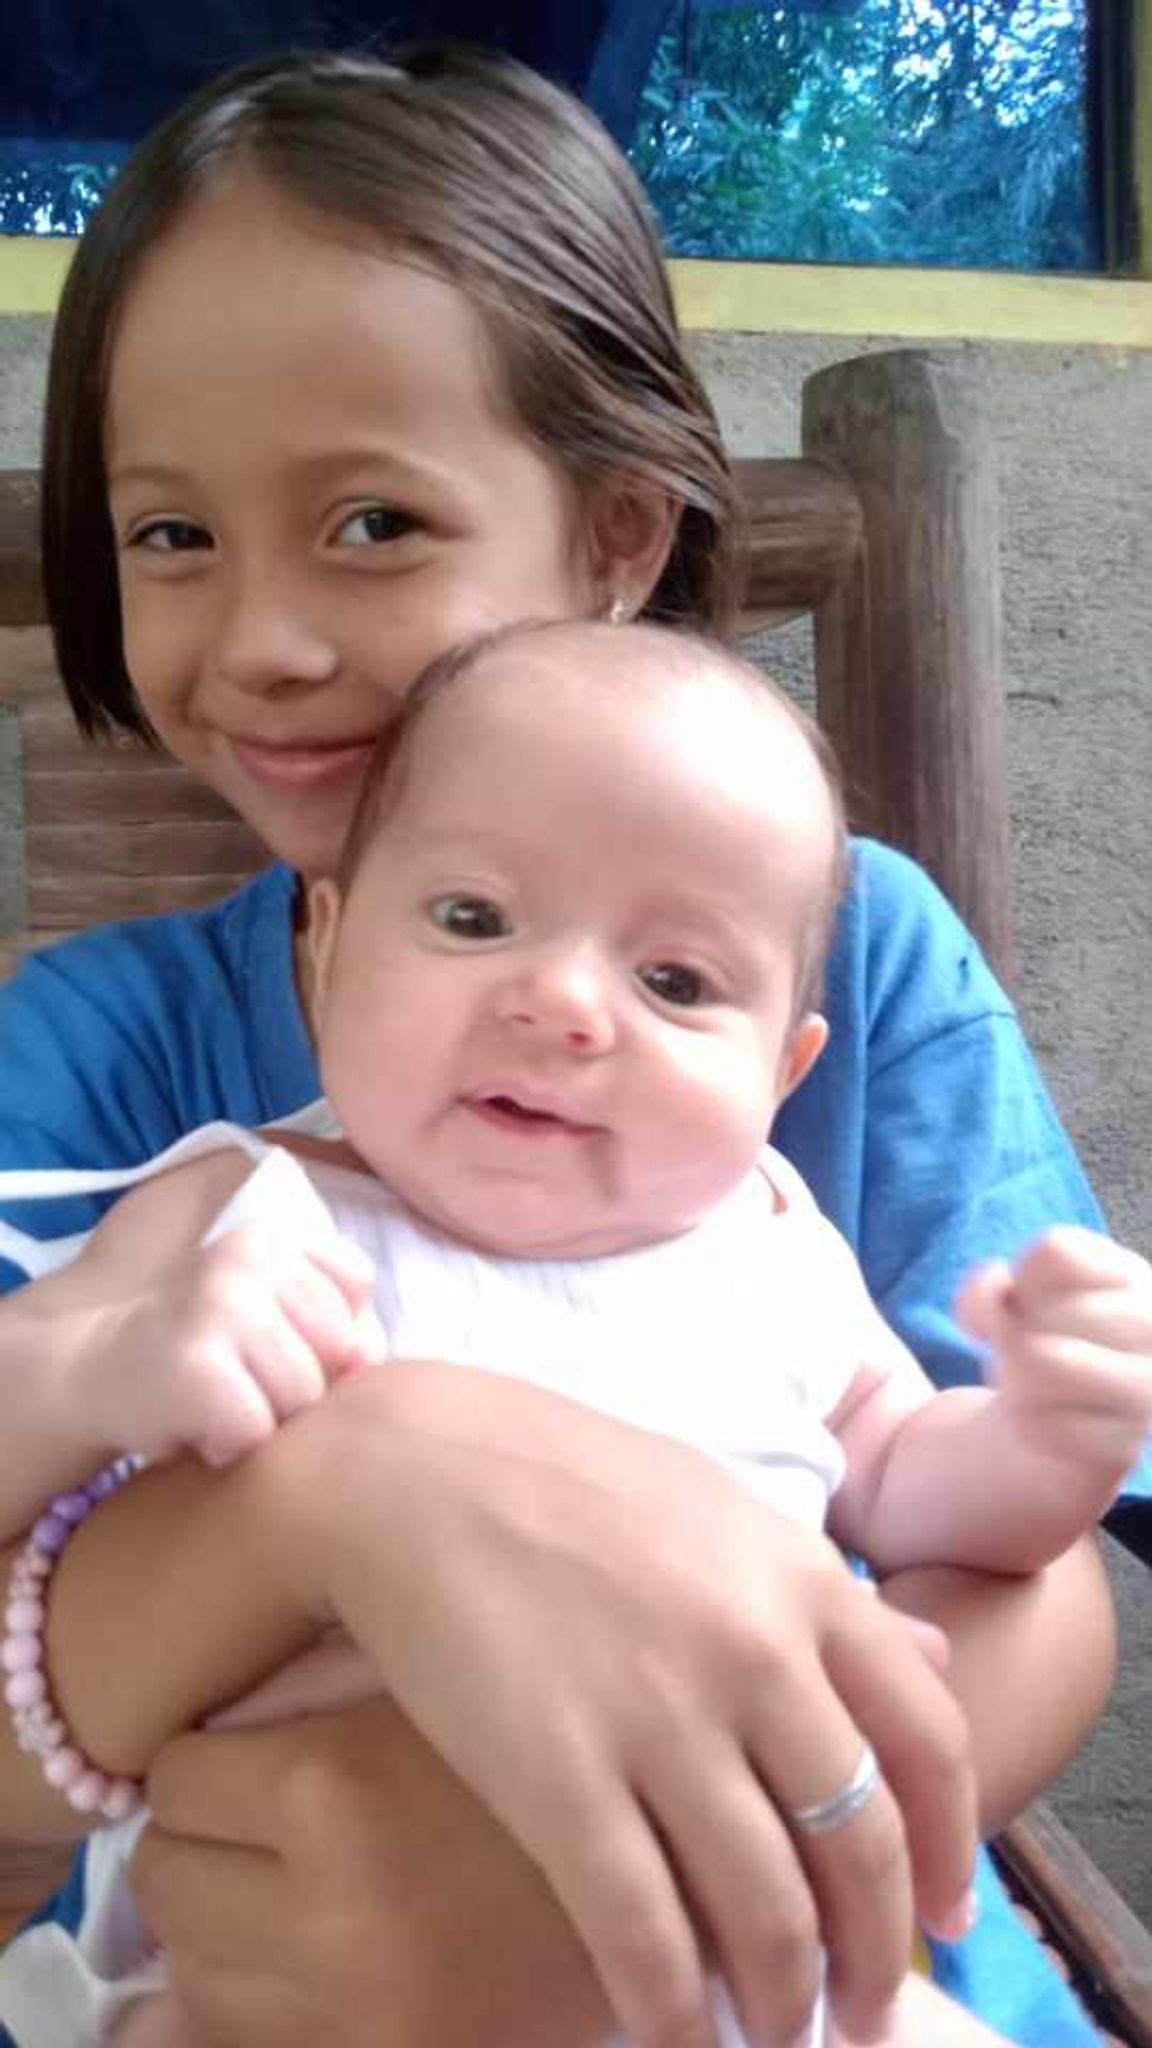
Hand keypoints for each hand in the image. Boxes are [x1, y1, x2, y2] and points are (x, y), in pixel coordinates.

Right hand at [94, 1224, 385, 1465]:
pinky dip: (229, 1446)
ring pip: (303, 1396)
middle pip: (340, 1349)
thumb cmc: (195, 1353)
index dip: (329, 1331)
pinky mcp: (195, 1366)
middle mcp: (246, 1261)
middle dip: (301, 1383)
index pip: (356, 1286)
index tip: (272, 1342)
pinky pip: (256, 1432)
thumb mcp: (262, 1313)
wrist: (87, 1374)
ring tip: (218, 1403)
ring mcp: (219, 1309)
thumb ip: (329, 1320)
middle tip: (240, 1380)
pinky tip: (195, 1427)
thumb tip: (369, 1355)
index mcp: (270, 1240)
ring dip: (264, 1420)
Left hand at [132, 1698, 614, 2047]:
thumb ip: (309, 1684)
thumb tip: (190, 1730)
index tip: (266, 1755)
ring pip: (189, 1974)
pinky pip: (247, 2043)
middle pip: (166, 1877)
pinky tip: (335, 1953)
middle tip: (276, 1823)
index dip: (216, 1761)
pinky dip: (268, 2002)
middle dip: (209, 1846)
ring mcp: (355, 2008)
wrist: (689, 1862)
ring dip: (230, 1929)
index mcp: (333, 1788)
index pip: (174, 1777)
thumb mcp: (429, 1678)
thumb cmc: (547, 1735)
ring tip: (314, 1887)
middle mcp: (330, 1909)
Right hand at [298, 1366, 976, 2046]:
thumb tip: (933, 1652)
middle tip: (860, 2020)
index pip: (929, 1741)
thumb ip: (823, 1592)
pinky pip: (644, 1934)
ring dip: (784, 2002)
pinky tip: (674, 2037)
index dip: (951, 1851)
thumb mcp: (719, 1508)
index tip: (947, 1920)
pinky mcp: (559, 1778)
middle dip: (872, 1959)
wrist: (411, 1467)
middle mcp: (756, 1654)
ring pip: (767, 1912)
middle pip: (862, 1848)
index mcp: (804, 1581)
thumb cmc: (564, 1480)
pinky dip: (676, 2011)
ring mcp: (661, 1718)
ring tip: (774, 2036)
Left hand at [957, 1225, 1151, 1477]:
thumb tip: (993, 1295)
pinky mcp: (1120, 1448)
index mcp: (1126, 1276)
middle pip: (1050, 1307)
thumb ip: (989, 1287)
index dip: (1017, 1279)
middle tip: (1026, 1349)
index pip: (1056, 1251)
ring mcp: (1142, 1392)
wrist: (1040, 1438)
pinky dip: (1025, 1425)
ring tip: (1027, 1386)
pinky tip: (1039, 1427)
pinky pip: (1045, 1426)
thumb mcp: (1002, 1303)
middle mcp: (1149, 1328)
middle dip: (1016, 1328)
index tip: (1022, 1304)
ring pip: (1044, 1360)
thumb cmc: (1030, 1352)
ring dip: (1015, 1375)